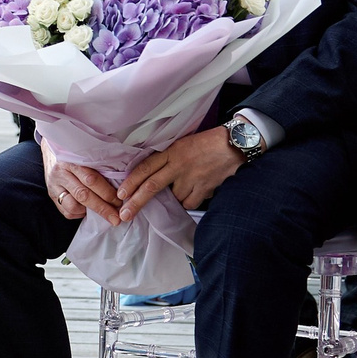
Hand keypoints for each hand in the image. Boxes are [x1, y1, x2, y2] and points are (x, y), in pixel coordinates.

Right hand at [42, 140, 120, 223]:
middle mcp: (61, 173)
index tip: (120, 201)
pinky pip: (67, 212)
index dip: (107, 192)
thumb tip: (121, 188)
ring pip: (73, 206)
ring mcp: (54, 186)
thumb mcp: (87, 157)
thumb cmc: (77, 157)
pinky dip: (80, 214)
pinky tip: (88, 210)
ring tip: (103, 213)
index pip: (91, 179)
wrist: (54, 156)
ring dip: (90, 212)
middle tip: (116, 217)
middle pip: (83, 194)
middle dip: (102, 208)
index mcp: (73, 160)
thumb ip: (100, 168)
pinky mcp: (52, 196)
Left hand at [117, 127, 245, 221]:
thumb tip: (151, 175)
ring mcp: (192, 178)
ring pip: (173, 198)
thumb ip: (167, 158)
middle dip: (136, 202)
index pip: (145, 167)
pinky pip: (189, 203)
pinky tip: (195, 191)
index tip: (121, 194)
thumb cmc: (208, 143)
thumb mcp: (182, 144)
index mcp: (172, 151)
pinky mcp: (205, 188)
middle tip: (125, 214)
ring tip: (185, 185)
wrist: (235, 144)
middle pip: (152, 186)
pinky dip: (188, 201)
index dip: (131, 182)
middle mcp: (179, 165)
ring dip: (173, 198)